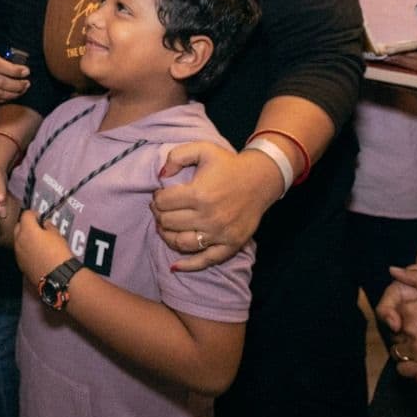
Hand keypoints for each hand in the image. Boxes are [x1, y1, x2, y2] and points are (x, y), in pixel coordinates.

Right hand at [0, 40, 28, 103]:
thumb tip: (13, 67)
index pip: (1, 66)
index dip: (15, 71)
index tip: (26, 72)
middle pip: (0, 82)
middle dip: (17, 85)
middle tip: (26, 84)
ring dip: (12, 94)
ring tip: (21, 91)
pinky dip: (0, 99)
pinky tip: (8, 96)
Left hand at [13, 209, 70, 285]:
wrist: (57, 276)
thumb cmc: (59, 253)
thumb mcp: (57, 235)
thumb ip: (49, 226)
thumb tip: (45, 224)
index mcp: (28, 230)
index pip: (26, 214)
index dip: (34, 214)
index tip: (40, 217)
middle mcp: (19, 240)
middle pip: (18, 226)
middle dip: (26, 225)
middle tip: (37, 228)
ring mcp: (18, 253)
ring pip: (18, 240)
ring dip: (25, 238)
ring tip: (37, 242)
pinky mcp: (20, 264)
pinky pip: (21, 252)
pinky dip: (26, 249)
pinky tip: (36, 253)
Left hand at [151, 142, 276, 270]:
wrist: (260, 179)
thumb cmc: (228, 165)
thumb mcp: (203, 149)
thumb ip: (177, 156)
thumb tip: (160, 176)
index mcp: (199, 193)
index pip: (163, 203)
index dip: (157, 198)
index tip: (160, 195)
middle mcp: (208, 216)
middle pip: (169, 223)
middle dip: (159, 215)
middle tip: (161, 210)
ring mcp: (220, 233)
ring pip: (181, 243)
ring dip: (167, 236)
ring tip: (166, 227)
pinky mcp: (230, 245)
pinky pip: (205, 261)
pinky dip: (188, 265)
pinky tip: (175, 266)